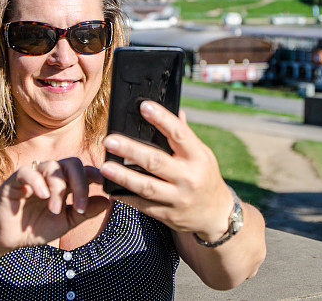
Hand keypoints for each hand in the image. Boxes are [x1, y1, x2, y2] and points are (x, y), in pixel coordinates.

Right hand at [0, 158, 109, 251]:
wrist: (10, 240)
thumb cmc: (37, 228)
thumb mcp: (66, 223)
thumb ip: (85, 212)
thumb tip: (108, 202)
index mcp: (65, 183)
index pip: (83, 170)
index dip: (96, 175)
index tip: (105, 186)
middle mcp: (50, 175)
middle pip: (72, 163)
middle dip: (80, 183)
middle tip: (79, 206)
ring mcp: (33, 175)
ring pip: (52, 166)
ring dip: (58, 188)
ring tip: (55, 210)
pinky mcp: (14, 180)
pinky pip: (27, 171)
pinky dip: (37, 182)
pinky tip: (43, 196)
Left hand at [101, 101, 234, 242]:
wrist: (216, 215)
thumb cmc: (205, 177)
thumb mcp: (202, 154)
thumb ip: (185, 135)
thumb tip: (175, 109)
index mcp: (198, 157)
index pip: (179, 134)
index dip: (161, 118)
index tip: (144, 106)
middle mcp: (189, 177)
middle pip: (156, 161)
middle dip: (130, 150)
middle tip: (109, 140)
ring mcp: (178, 198)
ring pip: (146, 186)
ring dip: (123, 176)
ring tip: (105, 166)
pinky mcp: (168, 214)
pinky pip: (143, 206)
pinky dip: (126, 197)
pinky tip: (111, 188)